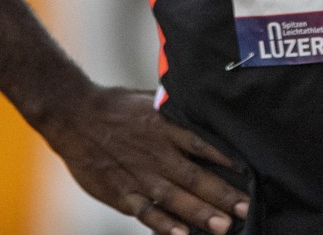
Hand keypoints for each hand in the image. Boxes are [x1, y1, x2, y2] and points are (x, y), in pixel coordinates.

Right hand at [40, 84, 250, 234]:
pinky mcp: (121, 193)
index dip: (226, 158)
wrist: (72, 115)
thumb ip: (174, 111)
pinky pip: (145, 212)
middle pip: (193, 175)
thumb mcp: (148, 100)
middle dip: (221, 194)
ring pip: (173, 197)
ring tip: (224, 226)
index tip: (250, 172)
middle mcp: (154, 152)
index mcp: (163, 127)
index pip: (200, 143)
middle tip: (246, 208)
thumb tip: (204, 111)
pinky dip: (163, 224)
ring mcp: (138, 174)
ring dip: (199, 213)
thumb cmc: (115, 107)